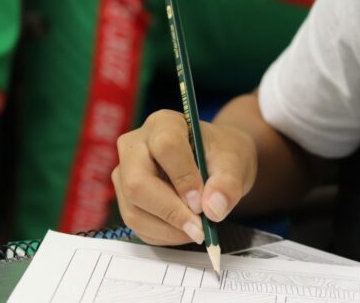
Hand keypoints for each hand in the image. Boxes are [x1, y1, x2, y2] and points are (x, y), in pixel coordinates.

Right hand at [113, 109, 256, 244]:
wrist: (214, 162)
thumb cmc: (221, 154)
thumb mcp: (235, 162)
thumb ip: (228, 183)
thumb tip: (213, 209)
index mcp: (164, 124)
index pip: (165, 147)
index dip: (183, 178)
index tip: (202, 202)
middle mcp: (135, 145)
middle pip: (137, 183)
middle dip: (169, 212)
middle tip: (199, 229)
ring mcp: (125, 173)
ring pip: (134, 209)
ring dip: (168, 229)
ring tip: (198, 231)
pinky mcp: (126, 198)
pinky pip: (136, 224)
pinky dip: (163, 235)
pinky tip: (184, 231)